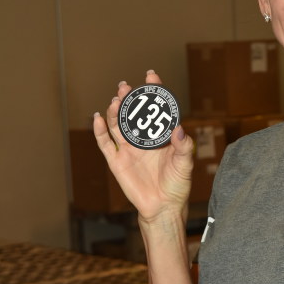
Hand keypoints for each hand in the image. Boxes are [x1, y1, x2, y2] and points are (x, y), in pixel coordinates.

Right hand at [93, 70, 193, 222]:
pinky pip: (105, 144)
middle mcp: (142, 139)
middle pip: (132, 113)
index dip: (153, 91)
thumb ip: (184, 146)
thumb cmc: (177, 185)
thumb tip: (179, 128)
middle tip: (126, 87)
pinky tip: (98, 117)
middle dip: (128, 98)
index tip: (150, 75)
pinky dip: (99, 130)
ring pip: (117, 124)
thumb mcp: (185, 164)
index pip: (155, 108)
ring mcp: (128, 149)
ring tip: (115, 100)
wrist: (163, 207)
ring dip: (114, 111)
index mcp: (159, 136)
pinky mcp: (116, 161)